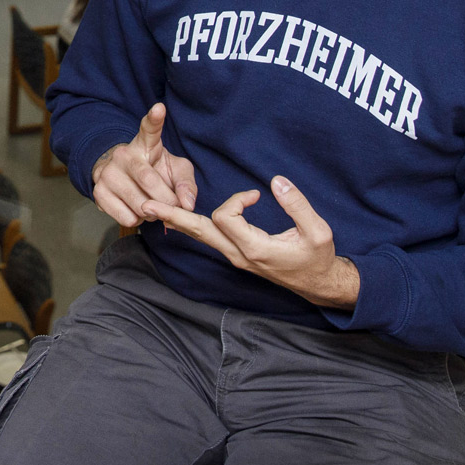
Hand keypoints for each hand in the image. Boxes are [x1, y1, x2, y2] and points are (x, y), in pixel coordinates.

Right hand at [89, 102, 197, 229]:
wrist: (122, 179)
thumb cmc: (155, 172)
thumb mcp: (175, 171)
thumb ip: (186, 184)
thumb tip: (187, 204)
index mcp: (144, 143)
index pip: (149, 128)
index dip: (154, 119)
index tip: (159, 109)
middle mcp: (123, 155)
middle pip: (149, 181)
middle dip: (167, 200)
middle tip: (172, 204)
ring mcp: (108, 173)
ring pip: (139, 205)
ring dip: (153, 213)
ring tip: (152, 204)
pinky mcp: (98, 192)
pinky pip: (127, 218)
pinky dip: (138, 220)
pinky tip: (136, 209)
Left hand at [145, 175, 358, 308]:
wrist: (317, 283)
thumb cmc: (318, 258)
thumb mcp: (318, 231)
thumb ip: (298, 205)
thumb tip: (276, 181)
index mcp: (255, 249)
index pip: (226, 217)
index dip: (236, 199)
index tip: (256, 194)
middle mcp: (239, 255)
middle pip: (198, 232)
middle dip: (173, 216)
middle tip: (146, 205)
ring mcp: (235, 257)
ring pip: (200, 236)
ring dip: (178, 220)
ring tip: (153, 209)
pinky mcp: (236, 254)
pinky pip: (209, 238)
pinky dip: (193, 225)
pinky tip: (179, 218)